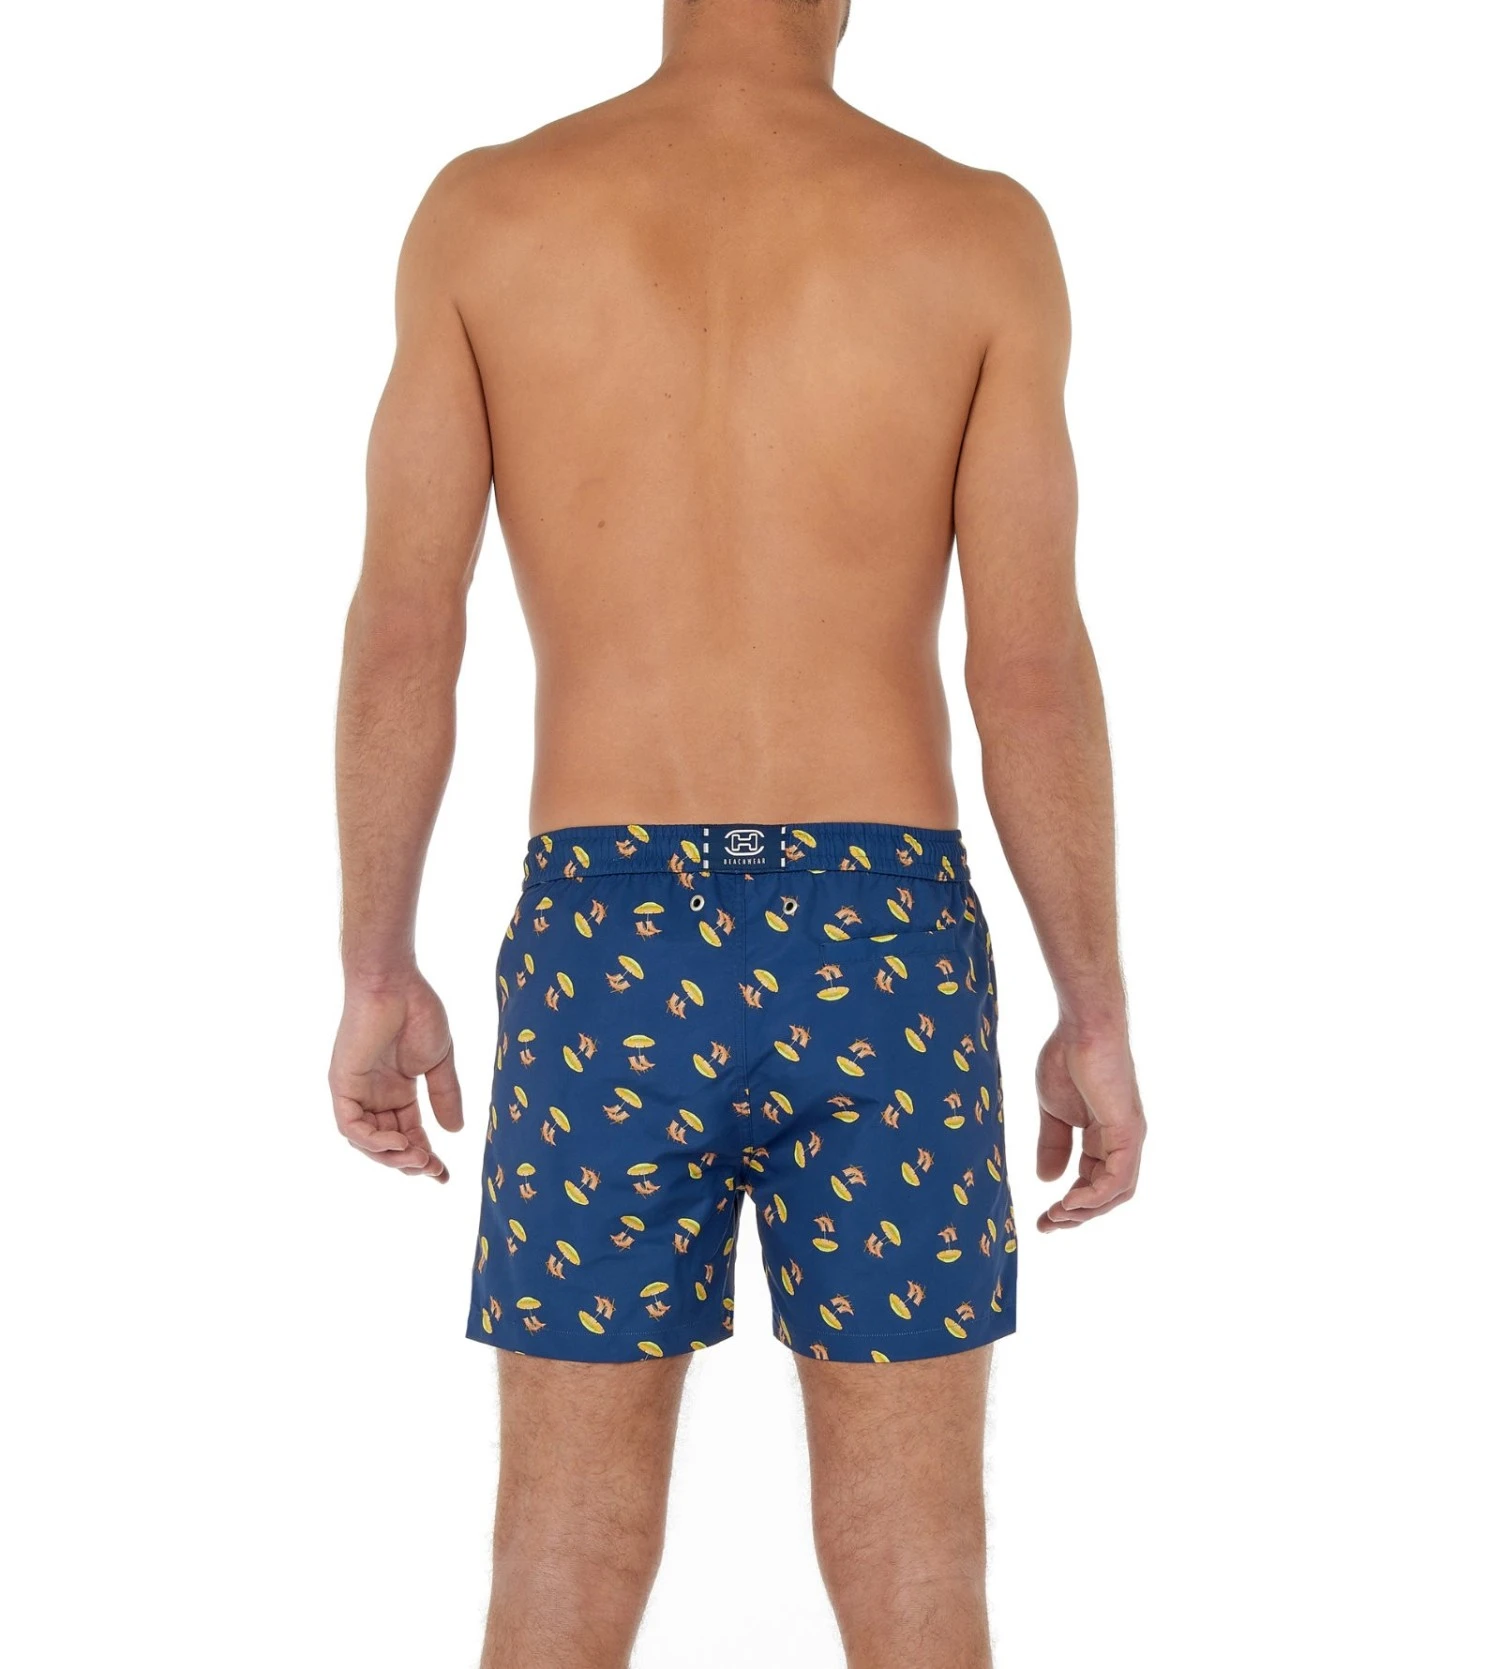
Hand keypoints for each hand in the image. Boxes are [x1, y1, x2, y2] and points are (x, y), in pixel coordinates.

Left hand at [329, 975, 463, 1180]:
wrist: (395, 983)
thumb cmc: (418, 1011)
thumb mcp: (438, 1061)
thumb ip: (445, 1095)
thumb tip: (454, 1132)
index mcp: (397, 1091)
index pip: (409, 1134)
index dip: (425, 1157)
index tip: (445, 1175)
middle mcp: (374, 1096)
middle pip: (387, 1144)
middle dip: (410, 1162)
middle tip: (433, 1170)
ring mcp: (356, 1091)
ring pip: (366, 1141)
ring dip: (391, 1157)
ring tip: (418, 1159)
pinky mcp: (342, 1085)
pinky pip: (350, 1125)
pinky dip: (371, 1140)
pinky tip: (397, 1143)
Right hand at [1034, 1024, 1144, 1230]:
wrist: (1081, 1027)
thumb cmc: (1066, 1058)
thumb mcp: (1053, 1111)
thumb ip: (1052, 1145)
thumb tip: (1046, 1180)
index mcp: (1104, 1137)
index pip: (1092, 1181)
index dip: (1068, 1204)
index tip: (1041, 1217)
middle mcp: (1122, 1142)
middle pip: (1107, 1194)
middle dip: (1076, 1215)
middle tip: (1046, 1225)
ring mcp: (1129, 1138)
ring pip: (1116, 1192)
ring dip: (1085, 1211)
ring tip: (1056, 1216)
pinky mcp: (1129, 1132)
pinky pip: (1119, 1178)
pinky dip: (1096, 1196)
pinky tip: (1070, 1202)